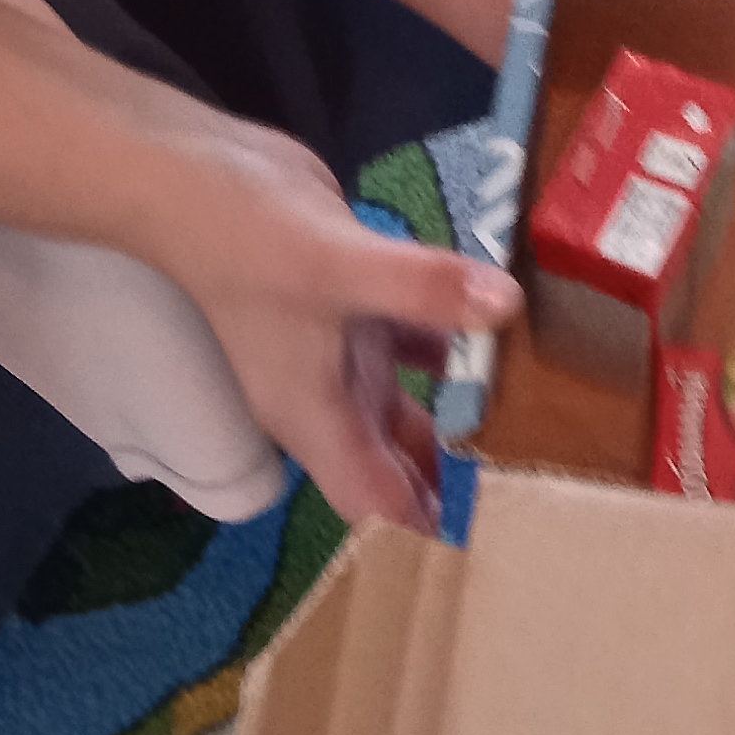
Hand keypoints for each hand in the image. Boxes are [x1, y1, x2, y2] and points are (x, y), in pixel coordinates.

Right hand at [168, 126, 519, 534]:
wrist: (191, 174)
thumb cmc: (246, 239)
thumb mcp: (336, 266)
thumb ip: (422, 289)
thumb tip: (508, 308)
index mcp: (316, 417)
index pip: (377, 505)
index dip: (426, 540)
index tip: (493, 559)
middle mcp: (330, 396)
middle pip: (399, 464)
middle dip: (453, 487)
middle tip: (542, 505)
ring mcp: (343, 348)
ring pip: (412, 403)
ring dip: (462, 416)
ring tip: (541, 431)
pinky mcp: (358, 299)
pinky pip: (418, 336)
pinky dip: (457, 342)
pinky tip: (510, 334)